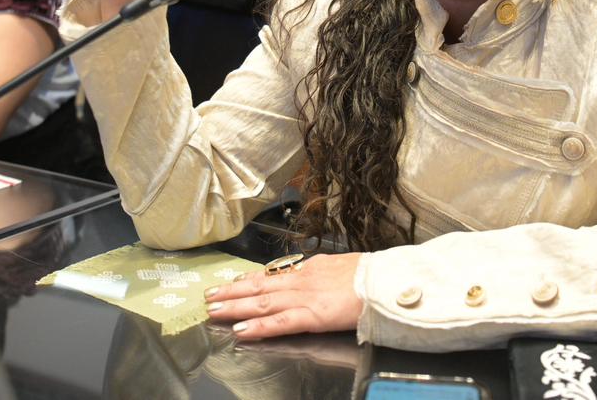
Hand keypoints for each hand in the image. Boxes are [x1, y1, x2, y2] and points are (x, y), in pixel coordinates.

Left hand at [203, 253, 363, 340]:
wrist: (388, 281)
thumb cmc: (374, 275)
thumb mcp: (344, 265)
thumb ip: (325, 271)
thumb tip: (314, 269)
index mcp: (311, 270)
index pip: (273, 276)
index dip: (249, 280)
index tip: (232, 282)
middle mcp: (302, 281)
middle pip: (259, 287)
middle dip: (232, 292)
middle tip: (209, 296)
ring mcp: (305, 297)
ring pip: (262, 303)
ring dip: (235, 307)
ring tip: (213, 310)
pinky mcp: (312, 315)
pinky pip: (280, 323)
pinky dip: (258, 327)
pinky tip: (241, 331)